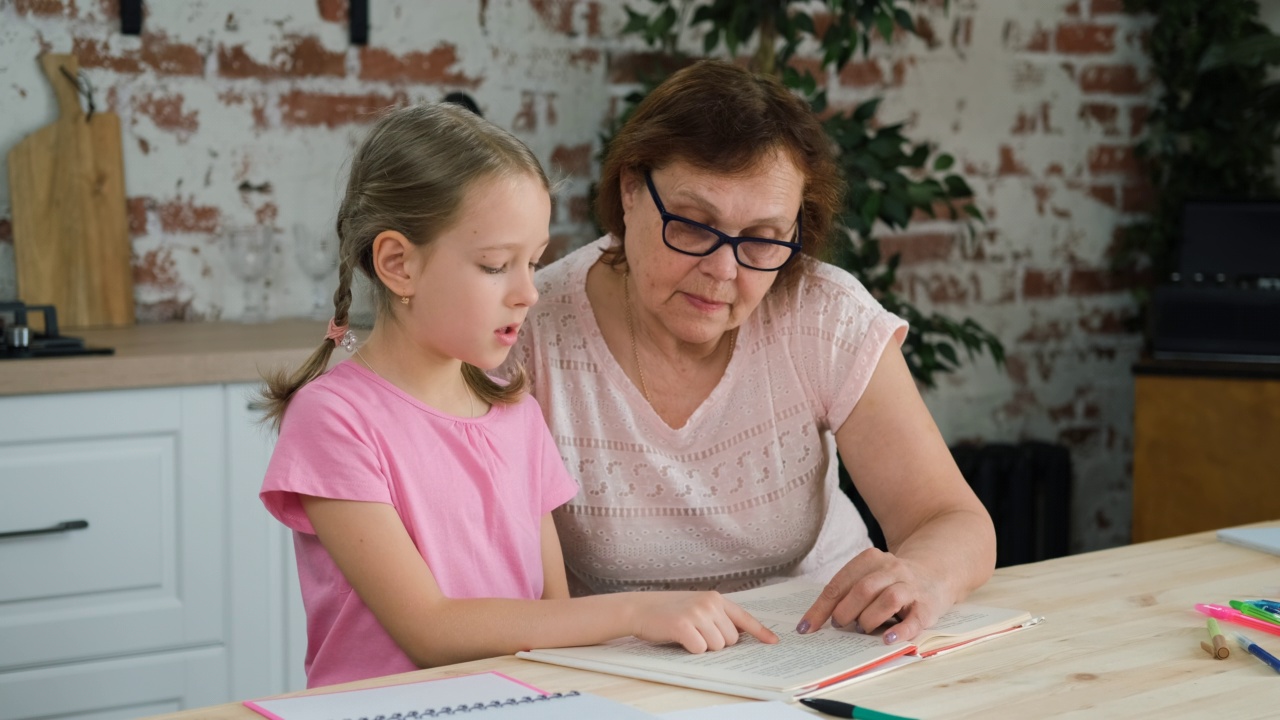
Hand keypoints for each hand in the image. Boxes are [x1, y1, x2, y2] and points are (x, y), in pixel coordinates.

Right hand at [628, 591, 779, 652]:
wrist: (640, 608)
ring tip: (688, 634)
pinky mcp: (683, 626)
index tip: (774, 642)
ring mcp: (697, 613)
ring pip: (717, 646)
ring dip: (704, 647)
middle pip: (731, 639)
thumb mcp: (697, 606)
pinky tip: (680, 638)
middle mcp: (709, 603)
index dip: (760, 632)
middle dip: (717, 642)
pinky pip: (700, 649)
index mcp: (715, 598)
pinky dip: (691, 649)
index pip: (744, 617)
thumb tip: (740, 635)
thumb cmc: (669, 610)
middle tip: (698, 633)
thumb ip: (718, 616)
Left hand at [796, 547, 948, 644]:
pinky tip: (887, 640)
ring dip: (869, 618)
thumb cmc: (890, 582)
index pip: (840, 584)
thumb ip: (847, 593)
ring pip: (888, 599)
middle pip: (863, 589)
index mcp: (871, 559)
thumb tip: (816, 622)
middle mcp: (892, 569)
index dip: (821, 608)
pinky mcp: (927, 607)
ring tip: (862, 629)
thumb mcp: (868, 577)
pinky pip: (913, 620)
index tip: (806, 628)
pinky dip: (900, 631)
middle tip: (839, 626)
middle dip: (845, 611)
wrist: (935, 574)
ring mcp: (911, 587)